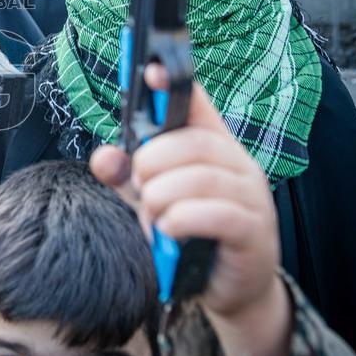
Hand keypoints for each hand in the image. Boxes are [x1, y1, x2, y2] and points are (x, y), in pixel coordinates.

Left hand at [89, 64, 290, 355]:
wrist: (227, 288)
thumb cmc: (189, 234)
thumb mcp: (151, 200)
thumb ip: (128, 177)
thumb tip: (103, 155)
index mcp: (212, 147)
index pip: (197, 104)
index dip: (172, 84)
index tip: (148, 68)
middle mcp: (237, 164)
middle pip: (189, 142)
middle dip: (151, 165)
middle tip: (143, 190)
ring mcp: (251, 196)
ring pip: (197, 177)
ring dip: (162, 198)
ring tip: (156, 218)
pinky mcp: (253, 230)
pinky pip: (213, 213)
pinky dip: (180, 222)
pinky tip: (171, 232)